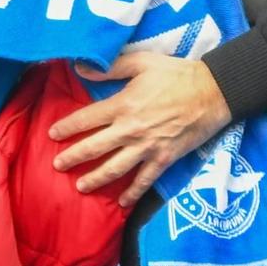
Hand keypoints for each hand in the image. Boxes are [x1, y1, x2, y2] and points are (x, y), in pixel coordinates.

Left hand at [50, 53, 233, 205]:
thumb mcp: (142, 62)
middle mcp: (131, 129)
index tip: (52, 134)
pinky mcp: (164, 159)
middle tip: (57, 165)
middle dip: (73, 157)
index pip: (87, 119)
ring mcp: (147, 147)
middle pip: (95, 147)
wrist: (213, 92)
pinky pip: (145, 180)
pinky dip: (133, 193)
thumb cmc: (177, 74)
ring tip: (80, 187)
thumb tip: (81, 68)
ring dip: (95, 179)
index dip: (67, 127)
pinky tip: (122, 202)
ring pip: (115, 168)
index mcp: (123, 105)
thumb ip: (110, 67)